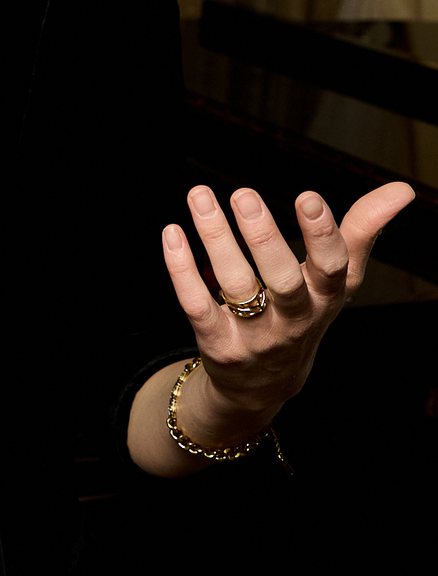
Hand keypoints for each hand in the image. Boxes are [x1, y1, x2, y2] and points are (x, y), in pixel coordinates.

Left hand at [160, 179, 414, 440]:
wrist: (265, 385)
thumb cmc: (305, 313)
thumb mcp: (339, 281)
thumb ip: (362, 232)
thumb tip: (402, 190)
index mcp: (326, 298)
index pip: (332, 268)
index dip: (322, 235)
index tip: (307, 195)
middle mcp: (293, 320)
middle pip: (281, 280)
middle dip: (264, 237)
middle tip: (244, 193)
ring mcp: (254, 336)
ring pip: (235, 287)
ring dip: (216, 239)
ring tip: (201, 195)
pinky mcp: (217, 344)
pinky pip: (197, 305)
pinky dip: (183, 269)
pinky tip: (173, 232)